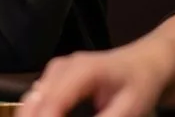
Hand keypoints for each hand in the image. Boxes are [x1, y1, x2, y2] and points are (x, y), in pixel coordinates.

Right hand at [16, 41, 173, 116]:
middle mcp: (61, 67)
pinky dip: (37, 114)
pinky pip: (37, 98)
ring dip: (33, 116)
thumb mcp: (129, 109)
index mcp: (81, 71)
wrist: (142, 63)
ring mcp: (55, 70)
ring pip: (32, 99)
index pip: (53, 102)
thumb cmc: (139, 85)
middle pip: (35, 100)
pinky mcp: (53, 76)